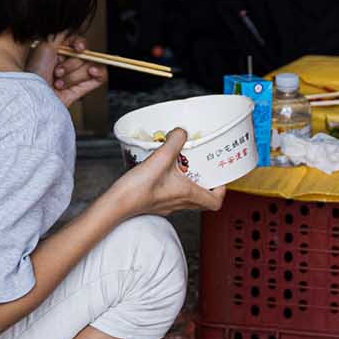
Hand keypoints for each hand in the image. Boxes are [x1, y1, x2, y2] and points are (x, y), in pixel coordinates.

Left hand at [29, 36, 105, 106]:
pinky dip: (98, 74)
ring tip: (59, 83)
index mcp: (57, 52)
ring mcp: (74, 77)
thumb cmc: (34, 74)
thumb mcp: (45, 46)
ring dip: (73, 76)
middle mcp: (66, 63)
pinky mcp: (81, 89)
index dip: (79, 44)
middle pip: (84, 55)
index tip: (77, 48)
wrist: (33, 98)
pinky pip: (100, 78)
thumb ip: (61, 32)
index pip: (77, 43)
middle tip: (56, 72)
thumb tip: (70, 20)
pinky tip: (92, 73)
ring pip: (89, 67)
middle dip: (70, 65)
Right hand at [110, 131, 227, 216]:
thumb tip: (181, 132)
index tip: (219, 177)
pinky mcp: (155, 203)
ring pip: (187, 198)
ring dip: (189, 183)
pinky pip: (171, 195)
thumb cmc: (138, 188)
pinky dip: (173, 184)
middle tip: (203, 169)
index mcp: (187, 194)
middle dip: (206, 184)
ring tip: (184, 166)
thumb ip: (175, 141)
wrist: (116, 204)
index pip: (215, 202)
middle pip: (202, 200)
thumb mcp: (161, 157)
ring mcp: (167, 206)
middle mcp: (179, 203)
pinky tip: (164, 171)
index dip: (222, 190)